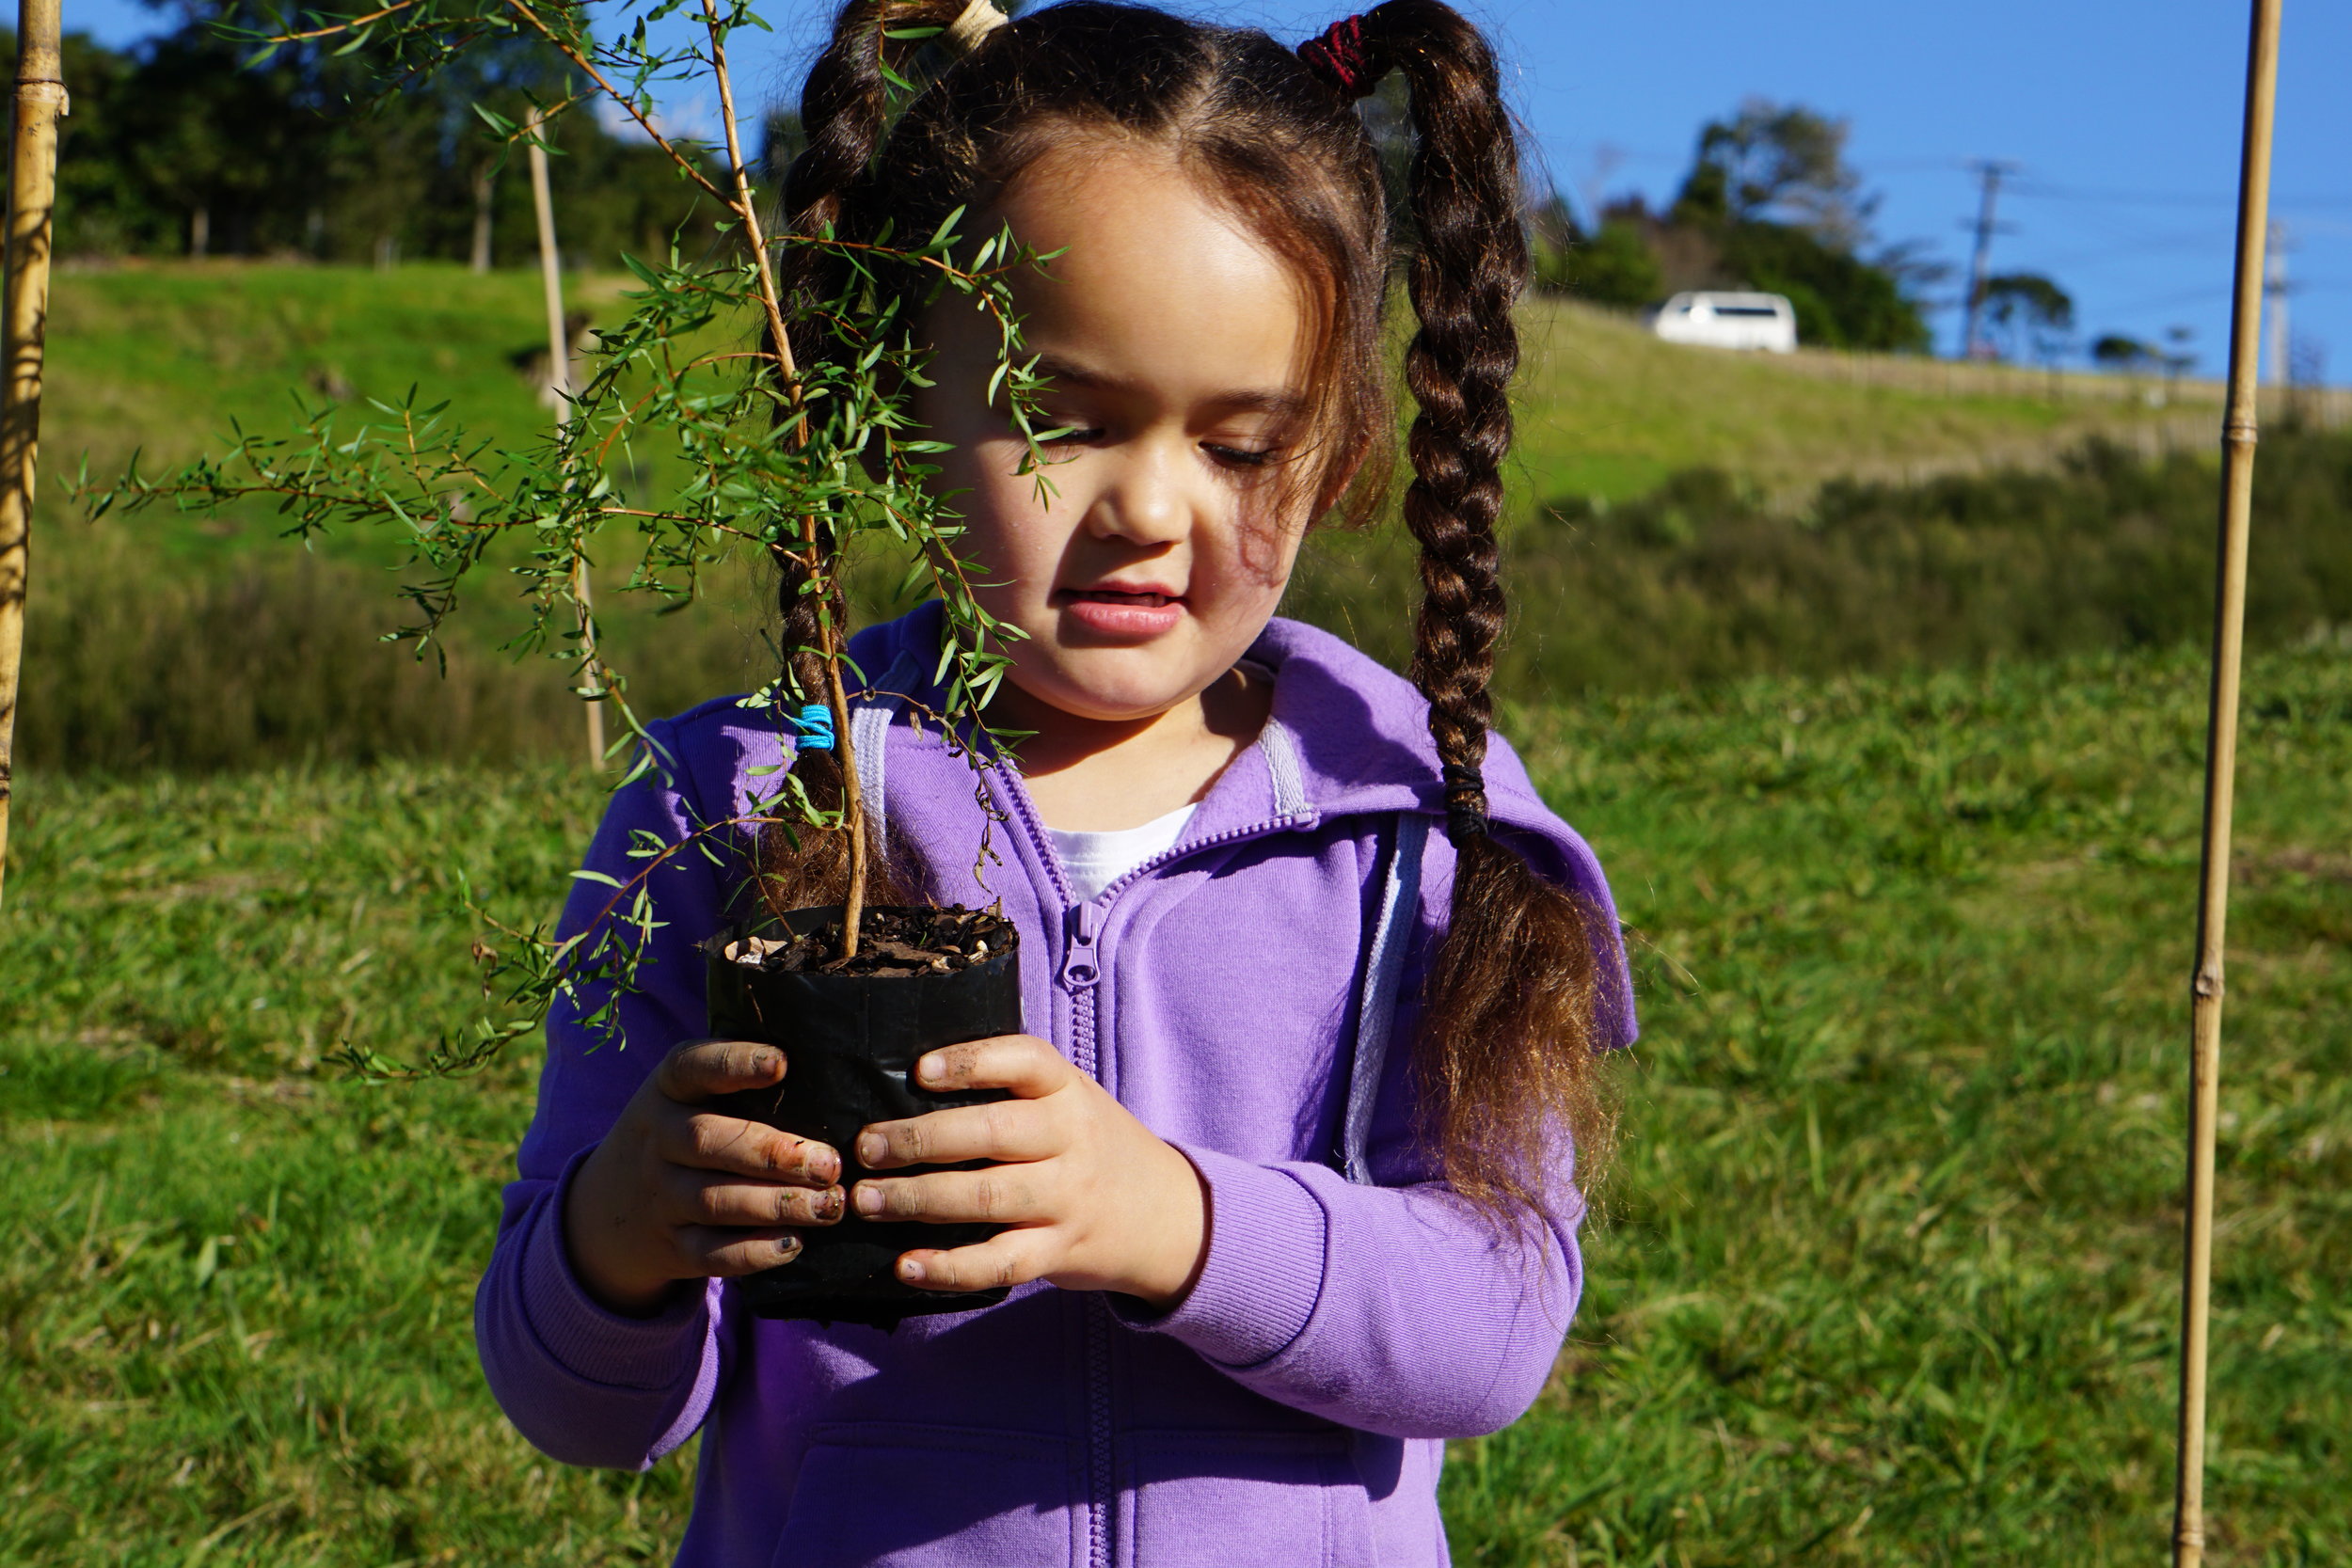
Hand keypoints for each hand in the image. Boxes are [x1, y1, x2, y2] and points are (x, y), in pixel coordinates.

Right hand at [564, 1039, 845, 1314]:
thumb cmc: (682, 1131)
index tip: (781, 1064)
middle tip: (829, 1164)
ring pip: (714, 1201)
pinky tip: (794, 1243)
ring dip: (777, 1205)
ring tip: (829, 1204)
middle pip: (706, 1142)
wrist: (611, 1206)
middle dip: (772, 1153)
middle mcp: (657, 1140)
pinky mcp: (671, 1246)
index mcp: (667, 1090)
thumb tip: (827, 1065)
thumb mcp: (688, 1095)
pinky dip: (754, 1252)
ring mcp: (660, 1197)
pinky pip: (710, 1253)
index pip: (691, 1067)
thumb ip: (738, 1078)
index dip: (734, 1064)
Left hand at [849, 1034, 1209, 1308]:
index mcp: (1068, 1090)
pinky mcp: (1060, 1251)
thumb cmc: (1091, 1145)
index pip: (1025, 1061)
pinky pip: (1002, 1262)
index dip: (971, 1062)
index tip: (919, 1071)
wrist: (1166, 1214)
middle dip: (920, 1140)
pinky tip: (907, 1265)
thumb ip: (1011, 1089)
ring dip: (919, 1200)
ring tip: (867, 1201)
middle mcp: (1072, 1140)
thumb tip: (906, 1082)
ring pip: (989, 1198)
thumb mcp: (1069, 1100)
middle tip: (866, 1148)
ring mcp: (1068, 1199)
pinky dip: (951, 1268)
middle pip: (993, 1133)